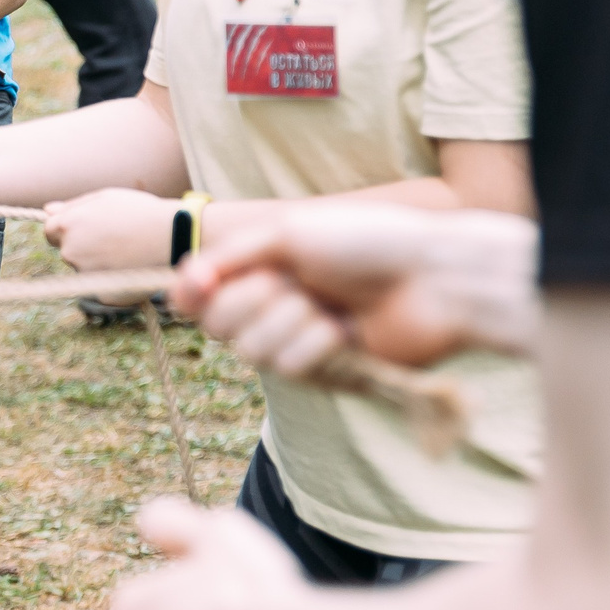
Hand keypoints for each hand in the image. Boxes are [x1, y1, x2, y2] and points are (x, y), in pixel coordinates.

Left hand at [43, 186, 181, 275]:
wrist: (172, 237)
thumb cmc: (138, 211)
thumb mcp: (104, 198)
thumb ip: (72, 206)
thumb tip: (46, 210)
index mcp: (67, 226)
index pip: (51, 232)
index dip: (68, 230)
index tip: (87, 228)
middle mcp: (70, 252)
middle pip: (68, 251)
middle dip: (84, 246)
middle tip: (115, 238)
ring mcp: (85, 275)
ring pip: (86, 269)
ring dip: (99, 263)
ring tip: (128, 251)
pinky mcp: (101, 294)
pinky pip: (101, 286)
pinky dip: (113, 279)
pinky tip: (132, 267)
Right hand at [171, 205, 539, 375]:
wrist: (429, 279)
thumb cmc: (366, 244)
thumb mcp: (288, 234)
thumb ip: (230, 259)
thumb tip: (180, 286)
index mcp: (265, 268)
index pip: (202, 295)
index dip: (192, 295)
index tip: (198, 286)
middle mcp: (276, 306)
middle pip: (218, 325)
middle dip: (251, 301)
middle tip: (292, 283)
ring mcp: (299, 341)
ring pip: (252, 351)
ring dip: (288, 323)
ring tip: (328, 307)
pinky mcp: (325, 375)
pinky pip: (290, 368)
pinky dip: (315, 345)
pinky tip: (345, 331)